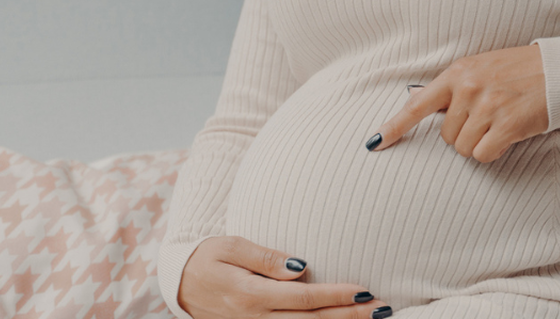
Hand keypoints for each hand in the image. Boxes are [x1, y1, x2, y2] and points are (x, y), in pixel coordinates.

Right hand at [177, 235, 393, 318]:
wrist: (178, 282)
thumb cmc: (206, 257)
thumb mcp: (231, 246)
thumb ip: (266, 258)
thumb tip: (301, 267)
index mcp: (250, 294)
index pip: (303, 298)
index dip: (336, 296)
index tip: (364, 291)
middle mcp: (255, 318)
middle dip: (348, 317)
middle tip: (381, 309)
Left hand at [364, 44, 548, 162]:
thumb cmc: (518, 71)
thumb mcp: (480, 68)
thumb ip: (454, 87)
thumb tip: (421, 104)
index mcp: (457, 73)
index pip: (417, 104)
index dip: (395, 126)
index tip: (375, 142)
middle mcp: (468, 88)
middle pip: (446, 136)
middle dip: (463, 135)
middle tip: (486, 120)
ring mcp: (487, 106)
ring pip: (463, 148)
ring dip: (479, 144)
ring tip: (498, 125)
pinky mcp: (507, 124)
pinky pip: (483, 154)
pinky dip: (492, 152)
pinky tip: (506, 138)